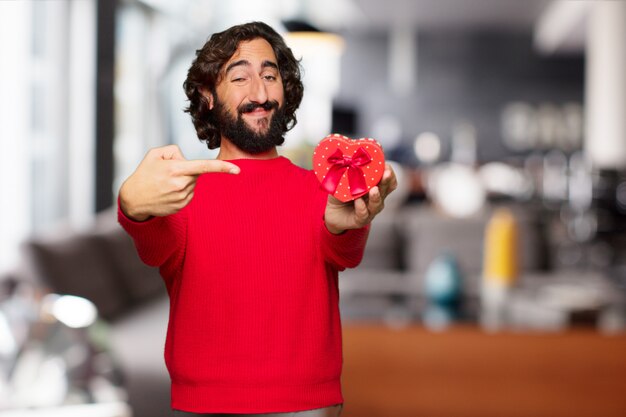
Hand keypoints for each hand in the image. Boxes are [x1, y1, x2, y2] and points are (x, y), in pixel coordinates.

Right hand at [119, 145, 239, 220]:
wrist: (133, 199)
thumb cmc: (144, 174)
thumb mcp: (155, 154)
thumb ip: (174, 150)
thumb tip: (187, 159)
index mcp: (176, 169)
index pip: (204, 166)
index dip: (222, 167)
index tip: (237, 170)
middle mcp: (181, 184)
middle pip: (196, 173)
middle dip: (186, 170)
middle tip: (167, 173)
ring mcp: (182, 197)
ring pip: (193, 183)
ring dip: (183, 181)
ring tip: (165, 184)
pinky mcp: (182, 205)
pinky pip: (189, 193)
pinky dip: (181, 190)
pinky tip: (167, 192)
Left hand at [324, 162, 397, 233]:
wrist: (332, 214)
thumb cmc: (341, 194)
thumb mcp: (344, 180)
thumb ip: (347, 170)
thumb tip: (346, 154)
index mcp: (375, 187)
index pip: (389, 180)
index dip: (390, 173)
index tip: (386, 165)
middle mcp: (376, 199)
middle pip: (386, 190)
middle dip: (387, 181)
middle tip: (386, 173)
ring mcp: (370, 211)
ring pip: (377, 204)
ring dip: (376, 196)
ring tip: (373, 189)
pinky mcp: (361, 220)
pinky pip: (364, 214)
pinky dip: (361, 207)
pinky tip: (358, 201)